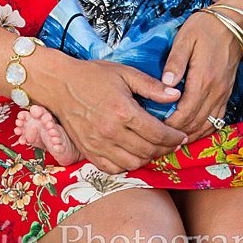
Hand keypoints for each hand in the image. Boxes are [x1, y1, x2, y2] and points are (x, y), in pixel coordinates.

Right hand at [45, 57, 181, 172]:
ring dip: (147, 159)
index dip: (174, 137)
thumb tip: (176, 95)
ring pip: (132, 163)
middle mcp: (111, 132)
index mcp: (123, 111)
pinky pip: (112, 169)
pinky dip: (126, 166)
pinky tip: (133, 155)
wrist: (60, 85)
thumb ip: (152, 86)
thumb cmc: (93, 75)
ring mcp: (98, 145)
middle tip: (173, 143)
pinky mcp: (88, 152)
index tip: (182, 136)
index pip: (157, 133)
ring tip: (155, 149)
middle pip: (147, 151)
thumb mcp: (126, 73)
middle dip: (165, 149)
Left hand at [159, 10, 242, 144]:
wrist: (235, 23)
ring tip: (172, 139)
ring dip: (190, 135)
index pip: (185, 114)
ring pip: (207, 126)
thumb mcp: (185, 38)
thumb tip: (165, 84)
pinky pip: (218, 120)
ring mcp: (223, 94)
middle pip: (195, 124)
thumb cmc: (206, 28)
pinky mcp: (227, 93)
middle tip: (158, 138)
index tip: (153, 127)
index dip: (169, 125)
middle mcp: (216, 91)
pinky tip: (192, 131)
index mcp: (203, 80)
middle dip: (177, 134)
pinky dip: (204, 129)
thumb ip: (175, 62)